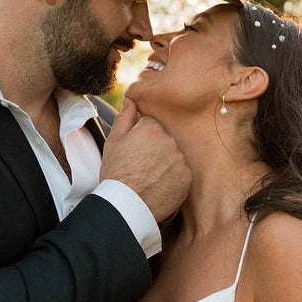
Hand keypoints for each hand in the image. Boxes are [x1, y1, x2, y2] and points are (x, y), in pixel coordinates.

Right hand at [100, 98, 190, 221]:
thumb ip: (125, 116)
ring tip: (150, 177)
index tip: (135, 152)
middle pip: (165, 139)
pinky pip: (181, 173)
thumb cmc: (116, 171)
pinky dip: (173, 178)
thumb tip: (131, 98)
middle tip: (141, 165)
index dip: (142, 139)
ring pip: (174, 156)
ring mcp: (180, 160)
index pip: (152, 126)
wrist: (125, 204)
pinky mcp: (187, 178)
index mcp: (153, 128)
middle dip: (156, 149)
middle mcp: (170, 141)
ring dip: (165, 163)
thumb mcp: (113, 140)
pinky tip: (159, 185)